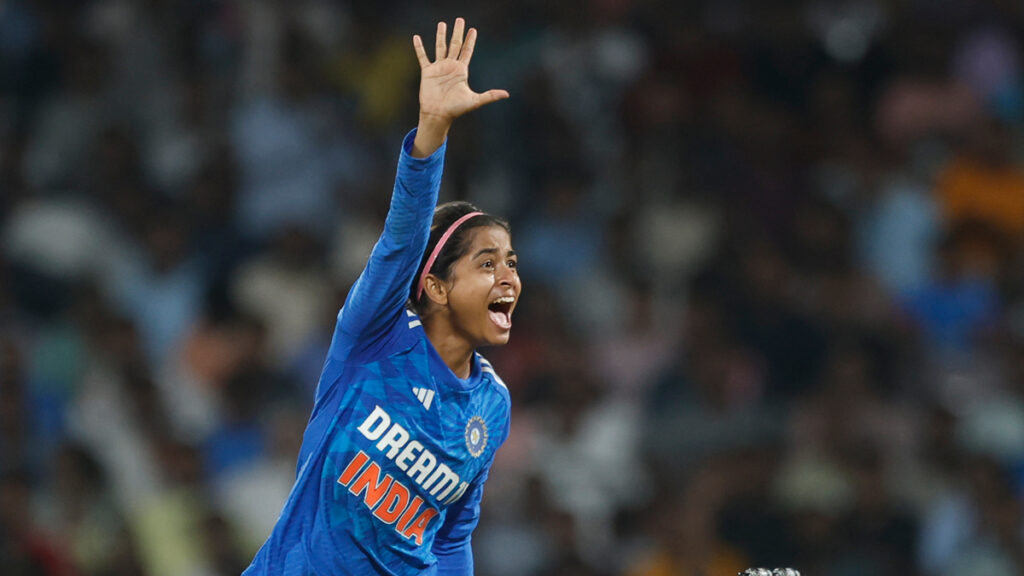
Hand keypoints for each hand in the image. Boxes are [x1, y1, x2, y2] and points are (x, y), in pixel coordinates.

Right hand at [411, 18, 507, 156]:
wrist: (438, 115)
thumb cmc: (456, 109)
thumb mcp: (475, 101)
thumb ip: (490, 95)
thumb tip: (506, 94)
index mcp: (461, 70)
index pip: (467, 51)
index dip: (471, 41)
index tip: (473, 30)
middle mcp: (450, 66)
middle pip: (455, 45)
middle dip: (458, 32)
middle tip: (460, 20)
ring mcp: (439, 68)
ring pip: (440, 47)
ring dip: (441, 35)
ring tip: (442, 24)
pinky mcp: (427, 72)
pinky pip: (423, 57)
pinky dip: (419, 47)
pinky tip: (416, 37)